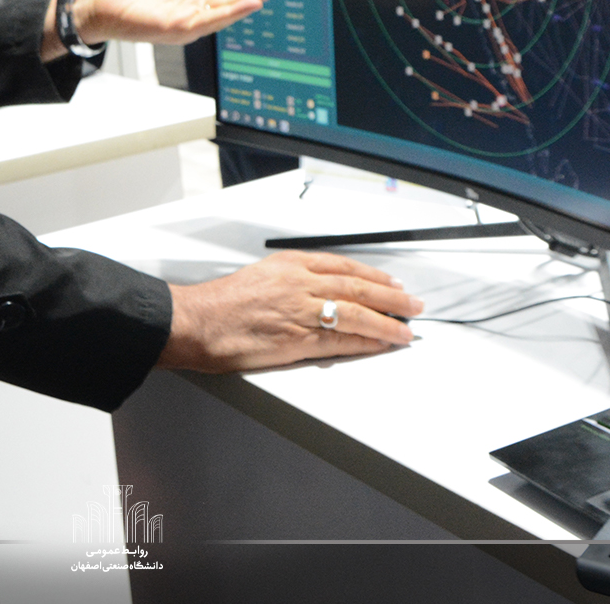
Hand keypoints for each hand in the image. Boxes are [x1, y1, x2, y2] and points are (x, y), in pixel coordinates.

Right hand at [158, 250, 423, 371]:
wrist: (197, 322)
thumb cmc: (219, 305)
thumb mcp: (258, 278)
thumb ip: (288, 284)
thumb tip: (313, 296)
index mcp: (290, 265)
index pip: (343, 266)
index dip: (372, 275)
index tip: (390, 282)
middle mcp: (300, 283)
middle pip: (357, 287)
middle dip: (390, 296)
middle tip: (412, 304)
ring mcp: (301, 310)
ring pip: (356, 312)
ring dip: (386, 321)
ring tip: (406, 328)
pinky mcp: (298, 339)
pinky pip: (342, 339)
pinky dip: (366, 342)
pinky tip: (381, 344)